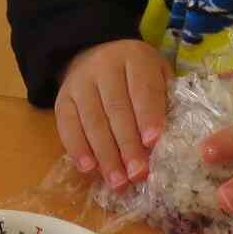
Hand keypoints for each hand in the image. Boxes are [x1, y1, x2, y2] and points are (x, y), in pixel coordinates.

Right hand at [55, 39, 171, 188]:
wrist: (93, 52)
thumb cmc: (136, 73)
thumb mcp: (157, 72)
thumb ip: (165, 98)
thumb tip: (170, 138)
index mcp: (134, 57)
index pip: (142, 88)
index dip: (147, 115)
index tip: (153, 142)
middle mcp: (104, 66)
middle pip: (116, 109)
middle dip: (128, 145)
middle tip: (137, 173)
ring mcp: (79, 82)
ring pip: (92, 120)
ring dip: (105, 154)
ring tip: (117, 181)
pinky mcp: (62, 98)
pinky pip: (67, 125)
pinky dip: (77, 148)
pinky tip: (89, 168)